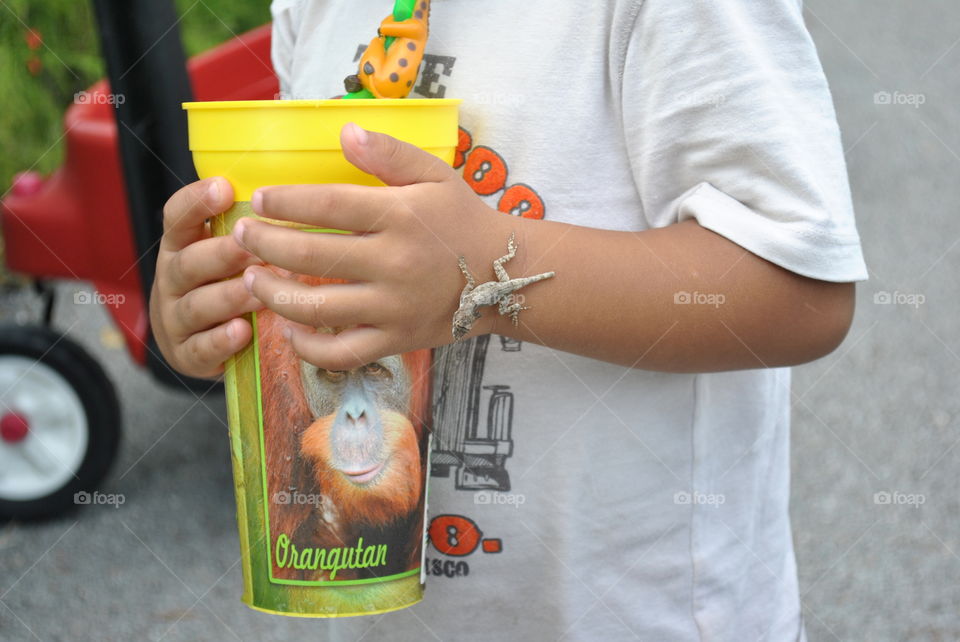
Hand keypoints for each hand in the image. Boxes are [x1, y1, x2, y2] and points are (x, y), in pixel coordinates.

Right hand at [150, 177, 265, 378]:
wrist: (202, 343)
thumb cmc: (225, 284)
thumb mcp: (228, 254)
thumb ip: (247, 229)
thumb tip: (296, 194)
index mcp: (181, 247)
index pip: (177, 218)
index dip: (196, 202)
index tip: (224, 188)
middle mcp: (172, 279)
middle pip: (188, 263)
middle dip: (222, 255)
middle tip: (254, 249)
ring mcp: (174, 318)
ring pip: (197, 305)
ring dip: (228, 297)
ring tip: (257, 292)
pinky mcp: (185, 355)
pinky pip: (200, 348)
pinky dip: (220, 340)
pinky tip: (242, 331)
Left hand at [234, 123, 510, 370]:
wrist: (504, 276)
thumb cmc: (462, 221)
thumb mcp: (435, 174)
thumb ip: (389, 153)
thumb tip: (344, 130)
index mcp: (400, 216)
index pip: (329, 206)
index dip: (286, 202)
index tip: (260, 199)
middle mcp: (394, 263)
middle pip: (312, 256)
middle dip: (265, 245)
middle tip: (240, 237)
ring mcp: (393, 307)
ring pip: (318, 307)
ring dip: (274, 294)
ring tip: (250, 280)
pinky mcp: (396, 340)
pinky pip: (343, 352)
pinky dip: (309, 347)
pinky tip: (289, 329)